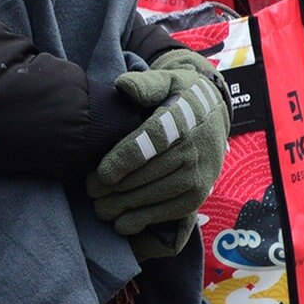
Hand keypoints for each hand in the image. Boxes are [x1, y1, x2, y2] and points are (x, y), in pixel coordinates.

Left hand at [88, 50, 230, 253]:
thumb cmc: (179, 96)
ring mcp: (198, 174)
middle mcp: (194, 149)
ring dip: (126, 206)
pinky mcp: (199, 194)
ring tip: (100, 208)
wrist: (213, 113)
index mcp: (183, 119)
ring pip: (157, 195)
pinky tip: (122, 223)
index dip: (125, 160)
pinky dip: (145, 220)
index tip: (101, 173)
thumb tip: (124, 86)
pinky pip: (170, 211)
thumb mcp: (166, 81)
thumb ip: (145, 83)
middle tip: (89, 192)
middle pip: (150, 173)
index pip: (152, 141)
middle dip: (116, 187)